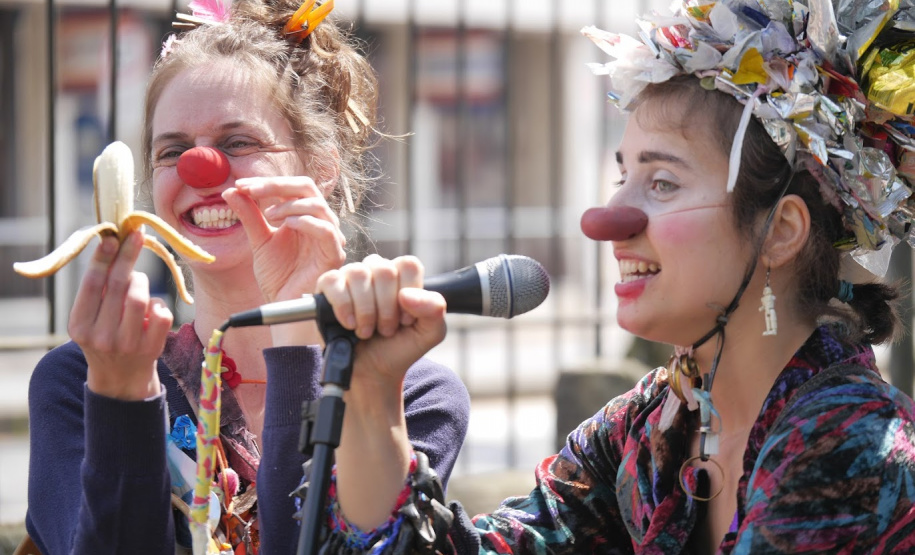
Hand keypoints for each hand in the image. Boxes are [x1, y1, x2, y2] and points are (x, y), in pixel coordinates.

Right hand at [69, 232, 172, 399]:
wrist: (121, 377)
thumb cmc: (104, 334)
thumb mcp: (90, 318)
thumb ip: (98, 289)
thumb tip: (113, 244)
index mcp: (79, 326)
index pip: (92, 285)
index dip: (102, 258)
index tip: (112, 237)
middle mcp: (100, 337)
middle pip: (119, 286)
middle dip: (129, 257)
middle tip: (136, 236)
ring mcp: (127, 345)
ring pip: (141, 298)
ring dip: (142, 282)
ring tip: (138, 283)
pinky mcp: (151, 348)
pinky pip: (162, 313)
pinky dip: (159, 305)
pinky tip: (151, 311)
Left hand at [222, 176, 346, 303]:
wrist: (284, 306)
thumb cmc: (277, 276)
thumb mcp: (259, 240)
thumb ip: (249, 215)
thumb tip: (231, 190)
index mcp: (304, 216)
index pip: (292, 187)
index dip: (266, 182)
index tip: (240, 185)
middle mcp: (319, 222)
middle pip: (306, 187)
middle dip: (276, 185)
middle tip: (250, 190)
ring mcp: (329, 237)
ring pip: (317, 205)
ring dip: (289, 204)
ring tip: (268, 214)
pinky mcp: (333, 254)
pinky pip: (325, 230)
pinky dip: (304, 221)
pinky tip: (284, 224)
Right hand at [315, 254, 446, 388]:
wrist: (373, 372)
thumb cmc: (400, 348)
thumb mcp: (430, 333)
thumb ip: (434, 310)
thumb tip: (406, 295)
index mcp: (402, 275)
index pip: (408, 265)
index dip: (408, 294)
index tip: (405, 320)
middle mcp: (376, 270)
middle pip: (384, 270)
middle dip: (387, 308)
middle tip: (386, 330)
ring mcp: (351, 276)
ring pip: (358, 274)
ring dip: (366, 311)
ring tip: (367, 331)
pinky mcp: (328, 287)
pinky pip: (332, 282)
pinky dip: (343, 306)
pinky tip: (349, 324)